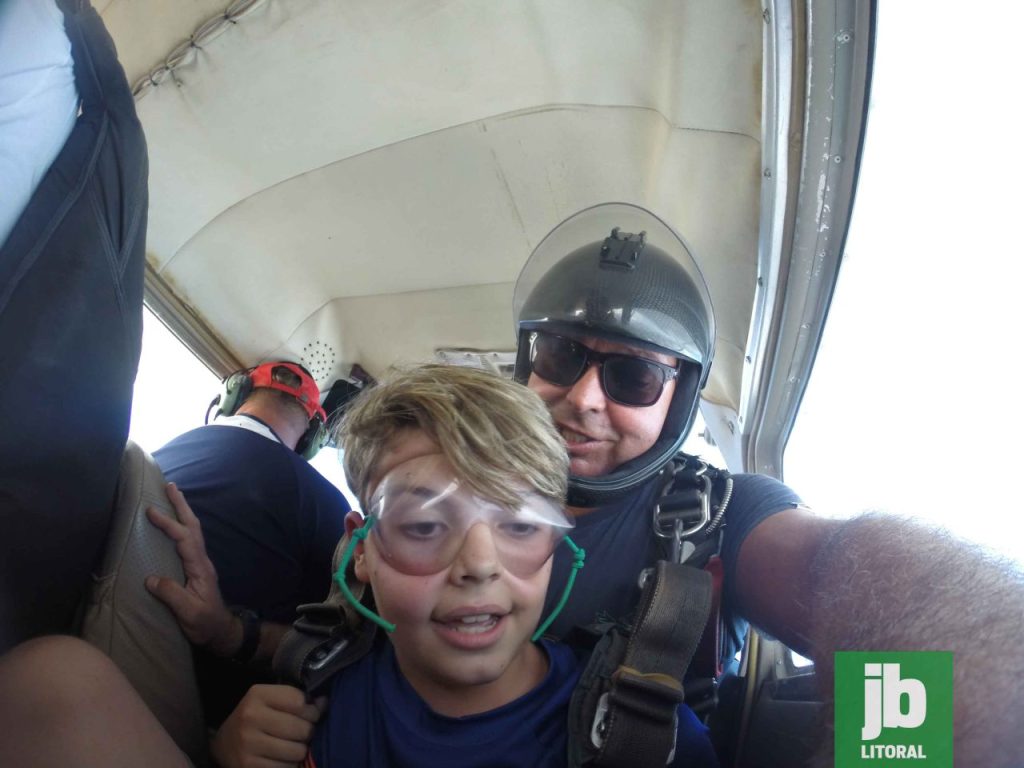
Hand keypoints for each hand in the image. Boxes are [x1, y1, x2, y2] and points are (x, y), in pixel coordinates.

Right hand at [145, 482, 240, 656]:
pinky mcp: (195, 568)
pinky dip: (181, 526)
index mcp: (200, 567)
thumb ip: (171, 595)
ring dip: (183, 512)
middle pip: (193, 527)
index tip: (151, 511)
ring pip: (192, 531)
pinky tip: (174, 523)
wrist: (221, 632)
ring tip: (172, 495)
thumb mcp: (189, 613)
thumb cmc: (205, 623)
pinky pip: (188, 541)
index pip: (184, 539)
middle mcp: (201, 561)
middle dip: (182, 505)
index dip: (169, 523)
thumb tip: (150, 579)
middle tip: (170, 485)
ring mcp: (199, 563)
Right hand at [210, 685, 325, 767]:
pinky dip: (289, 765)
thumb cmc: (256, 718)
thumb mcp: (271, 701)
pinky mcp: (249, 767)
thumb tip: (325, 703)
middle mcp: (250, 717)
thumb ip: (298, 700)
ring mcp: (248, 744)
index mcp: (258, 695)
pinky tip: (281, 759)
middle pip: (302, 728)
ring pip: (297, 751)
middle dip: (307, 733)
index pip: (300, 702)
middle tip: (301, 733)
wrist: (224, 745)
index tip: (308, 714)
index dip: (311, 710)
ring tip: (291, 746)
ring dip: (299, 751)